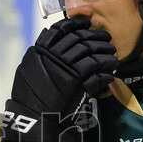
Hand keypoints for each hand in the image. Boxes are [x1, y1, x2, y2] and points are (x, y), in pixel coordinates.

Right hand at [0, 16, 117, 141]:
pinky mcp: (73, 77)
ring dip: (104, 51)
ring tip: (112, 55)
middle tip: (107, 39)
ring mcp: (61, 64)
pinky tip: (110, 72)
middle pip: (78, 37)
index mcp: (39, 50)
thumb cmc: (31, 99)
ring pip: (89, 50)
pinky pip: (93, 66)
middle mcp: (50, 53)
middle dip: (96, 36)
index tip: (87, 23)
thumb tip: (53, 45)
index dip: (76, 24)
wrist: (33, 117)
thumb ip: (42, 58)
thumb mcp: (30, 72)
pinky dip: (105, 68)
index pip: (60, 28)